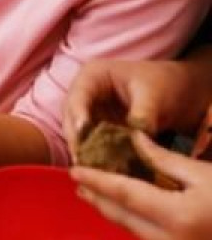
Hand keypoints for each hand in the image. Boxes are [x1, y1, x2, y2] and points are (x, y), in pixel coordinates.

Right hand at [64, 59, 209, 159]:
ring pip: (78, 135)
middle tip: (84, 162)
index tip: (82, 133)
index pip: (78, 97)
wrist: (177, 91)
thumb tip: (134, 140)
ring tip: (92, 171)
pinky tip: (104, 171)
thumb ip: (142, 114)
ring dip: (85, 152)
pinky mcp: (98, 130)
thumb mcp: (154, 95)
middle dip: (77, 140)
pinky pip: (92, 144)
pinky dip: (98, 157)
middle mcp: (84, 94)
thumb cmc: (163, 84)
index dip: (78, 115)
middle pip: (71, 118)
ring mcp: (89, 113)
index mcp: (92, 76)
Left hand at [73, 131, 211, 239]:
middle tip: (78, 182)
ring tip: (94, 193)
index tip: (74, 171)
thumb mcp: (203, 174)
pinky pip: (147, 236)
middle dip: (98, 199)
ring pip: (132, 229)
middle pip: (123, 217)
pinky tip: (124, 208)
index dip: (97, 181)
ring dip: (112, 211)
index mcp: (177, 216)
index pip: (124, 195)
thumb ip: (164, 159)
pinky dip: (131, 220)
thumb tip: (134, 138)